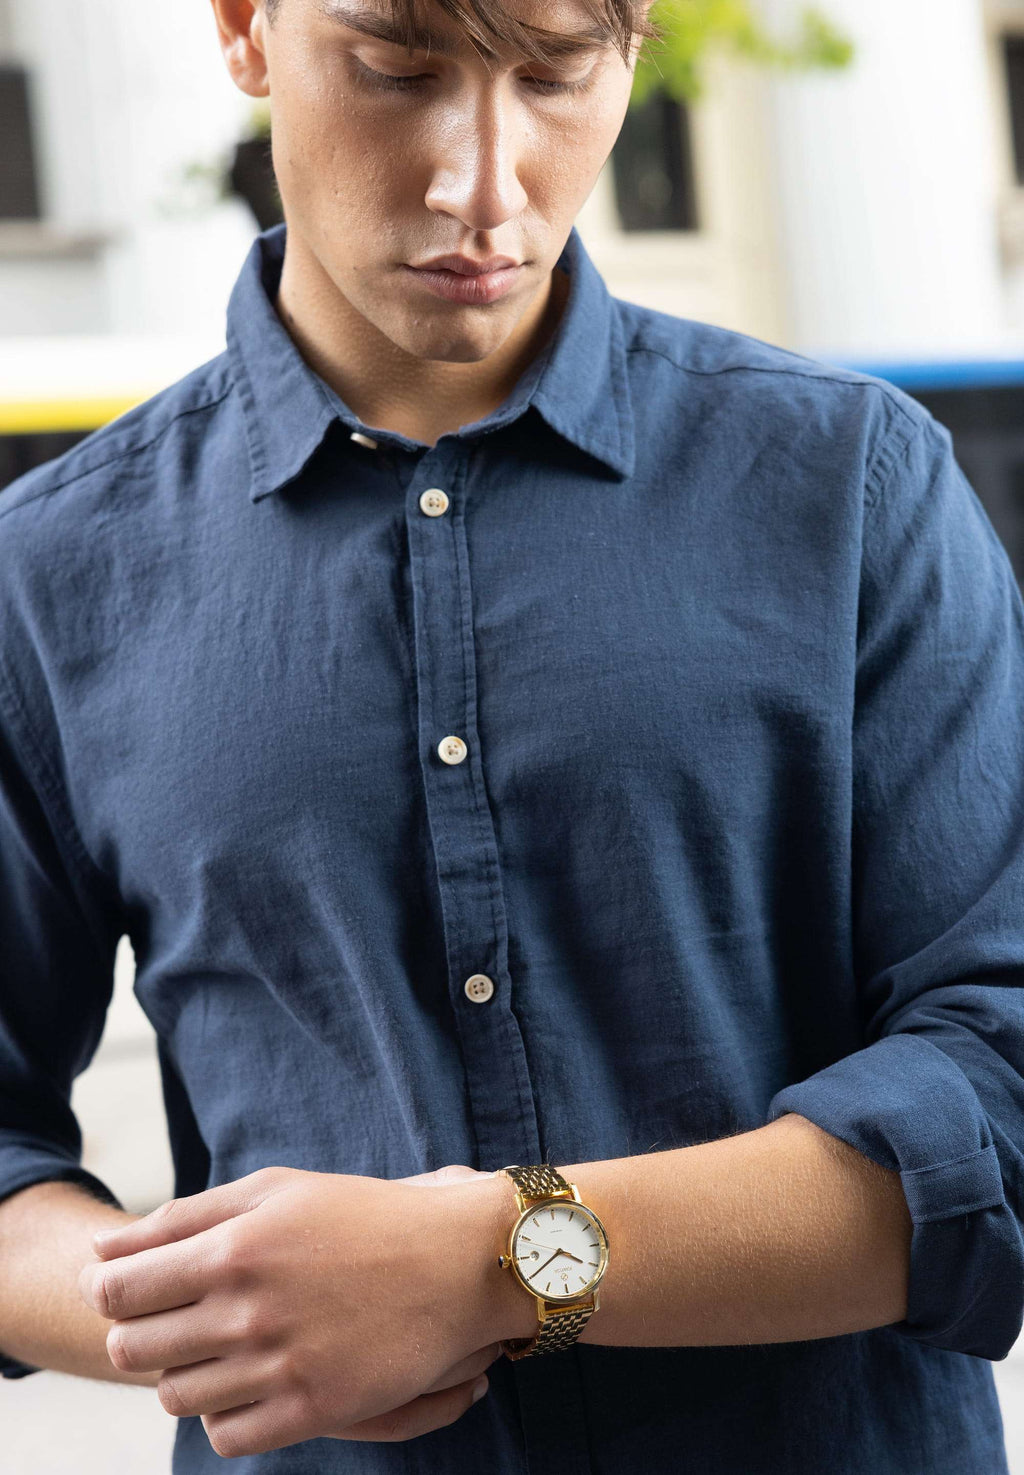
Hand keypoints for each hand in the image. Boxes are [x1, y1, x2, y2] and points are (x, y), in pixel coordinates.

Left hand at [77, 1163, 509, 1457]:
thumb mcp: (273, 1191)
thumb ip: (183, 1218)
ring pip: (175, 1397)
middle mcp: (249, 1312)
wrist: (452, 1263)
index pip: (118, 1291)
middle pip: (135, 1349)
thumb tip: (101, 1248)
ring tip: (221, 1345)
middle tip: (173, 1317)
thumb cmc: (358, 1216)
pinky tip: (251, 1379)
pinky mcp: (312, 1411)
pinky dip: (224, 1413)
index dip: (106, 1290)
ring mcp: (280, 1366)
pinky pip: (225, 1436)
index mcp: (234, 1249)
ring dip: (183, 1372)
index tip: (121, 1288)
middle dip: (139, 1333)